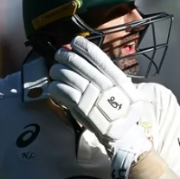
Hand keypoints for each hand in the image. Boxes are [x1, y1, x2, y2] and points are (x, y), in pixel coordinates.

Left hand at [46, 37, 152, 178]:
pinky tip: (53, 87)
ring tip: (54, 72)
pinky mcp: (80, 107)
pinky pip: (62, 91)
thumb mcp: (126, 93)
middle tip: (59, 56)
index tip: (74, 42)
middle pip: (77, 63)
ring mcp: (92, 95)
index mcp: (116, 78)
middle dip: (64, 56)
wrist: (124, 136)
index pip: (97, 56)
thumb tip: (96, 67)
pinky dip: (55, 87)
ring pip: (67, 75)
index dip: (83, 47)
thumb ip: (112, 79)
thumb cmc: (125, 115)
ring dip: (57, 71)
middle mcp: (103, 84)